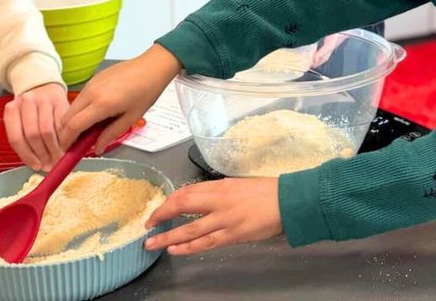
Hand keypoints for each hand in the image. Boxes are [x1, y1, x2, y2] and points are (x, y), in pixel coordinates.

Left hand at [3, 82, 68, 170]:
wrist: (44, 87)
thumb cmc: (31, 111)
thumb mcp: (21, 122)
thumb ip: (25, 141)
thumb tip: (40, 166)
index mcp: (11, 110)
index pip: (16, 138)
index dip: (27, 156)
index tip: (36, 166)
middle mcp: (26, 102)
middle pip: (33, 135)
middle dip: (42, 154)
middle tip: (49, 165)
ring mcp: (44, 100)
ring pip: (48, 131)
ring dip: (54, 149)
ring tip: (57, 158)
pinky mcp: (60, 100)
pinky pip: (62, 124)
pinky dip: (64, 138)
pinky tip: (65, 146)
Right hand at [60, 45, 180, 153]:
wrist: (153, 66)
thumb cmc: (146, 92)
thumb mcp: (131, 118)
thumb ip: (111, 135)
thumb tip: (97, 149)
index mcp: (101, 104)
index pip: (73, 126)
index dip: (67, 141)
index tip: (68, 151)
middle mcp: (92, 93)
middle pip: (66, 117)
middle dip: (67, 133)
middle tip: (78, 143)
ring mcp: (91, 83)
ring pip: (71, 107)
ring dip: (74, 120)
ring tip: (89, 129)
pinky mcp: (94, 78)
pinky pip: (80, 97)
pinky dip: (80, 109)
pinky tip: (95, 113)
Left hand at [143, 178, 281, 255]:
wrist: (287, 201)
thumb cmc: (265, 192)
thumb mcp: (238, 185)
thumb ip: (219, 193)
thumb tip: (202, 202)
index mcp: (220, 185)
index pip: (187, 191)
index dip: (169, 200)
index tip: (159, 209)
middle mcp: (219, 200)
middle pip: (183, 204)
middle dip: (162, 215)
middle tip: (149, 225)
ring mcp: (224, 218)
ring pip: (189, 228)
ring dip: (168, 236)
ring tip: (151, 243)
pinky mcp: (232, 234)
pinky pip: (205, 242)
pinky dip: (187, 247)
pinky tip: (175, 250)